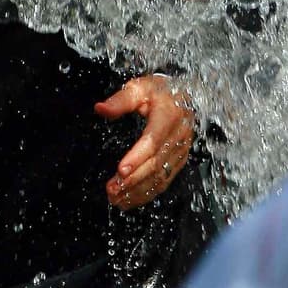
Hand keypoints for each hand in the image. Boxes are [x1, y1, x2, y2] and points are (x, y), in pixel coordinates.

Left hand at [97, 75, 194, 208]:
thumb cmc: (160, 92)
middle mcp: (179, 136)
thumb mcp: (140, 88)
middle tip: (112, 190)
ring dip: (137, 190)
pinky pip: (164, 181)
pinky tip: (129, 199)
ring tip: (115, 198)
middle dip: (133, 179)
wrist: (187, 95)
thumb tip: (100, 109)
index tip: (120, 170)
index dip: (137, 157)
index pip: (153, 141)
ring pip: (160, 176)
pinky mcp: (179, 161)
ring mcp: (181, 150)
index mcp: (169, 115)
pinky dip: (146, 193)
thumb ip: (120, 100)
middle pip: (156, 163)